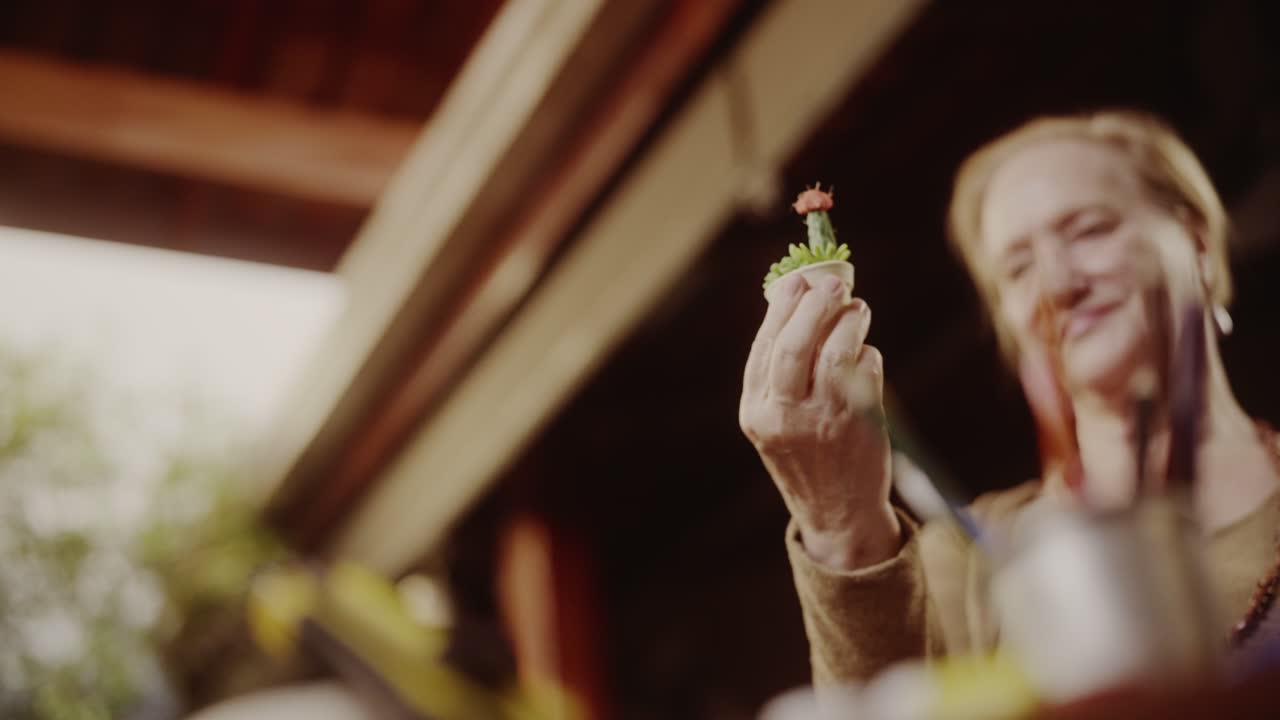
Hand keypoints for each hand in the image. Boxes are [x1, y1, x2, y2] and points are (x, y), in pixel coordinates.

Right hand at [739, 272, 899, 569]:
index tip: (797, 280)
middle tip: (834, 284)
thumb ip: (781, 370)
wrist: (837, 512)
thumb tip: (798, 299)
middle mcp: (783, 415)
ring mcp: (822, 420)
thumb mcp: (777, 418)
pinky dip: (868, 354)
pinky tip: (865, 355)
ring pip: (835, 352)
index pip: (765, 347)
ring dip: (849, 322)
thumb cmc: (808, 452)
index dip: (782, 308)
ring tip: (858, 312)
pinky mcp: (859, 423)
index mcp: (755, 410)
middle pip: (794, 345)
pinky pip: (865, 370)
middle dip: (815, 307)